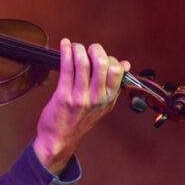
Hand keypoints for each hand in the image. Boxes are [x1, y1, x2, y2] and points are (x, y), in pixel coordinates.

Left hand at [33, 38, 129, 174]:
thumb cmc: (79, 120)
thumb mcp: (102, 105)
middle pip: (102, 63)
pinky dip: (65, 52)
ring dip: (78, 49)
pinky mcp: (63, 96)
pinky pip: (66, 68)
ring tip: (74, 47)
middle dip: (95, 49)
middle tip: (88, 49)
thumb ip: (113, 85)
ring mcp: (80, 98)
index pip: (117, 70)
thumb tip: (125, 64)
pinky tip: (64, 45)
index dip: (109, 58)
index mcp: (108, 98)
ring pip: (82, 63)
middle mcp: (97, 98)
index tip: (99, 57)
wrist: (59, 140)